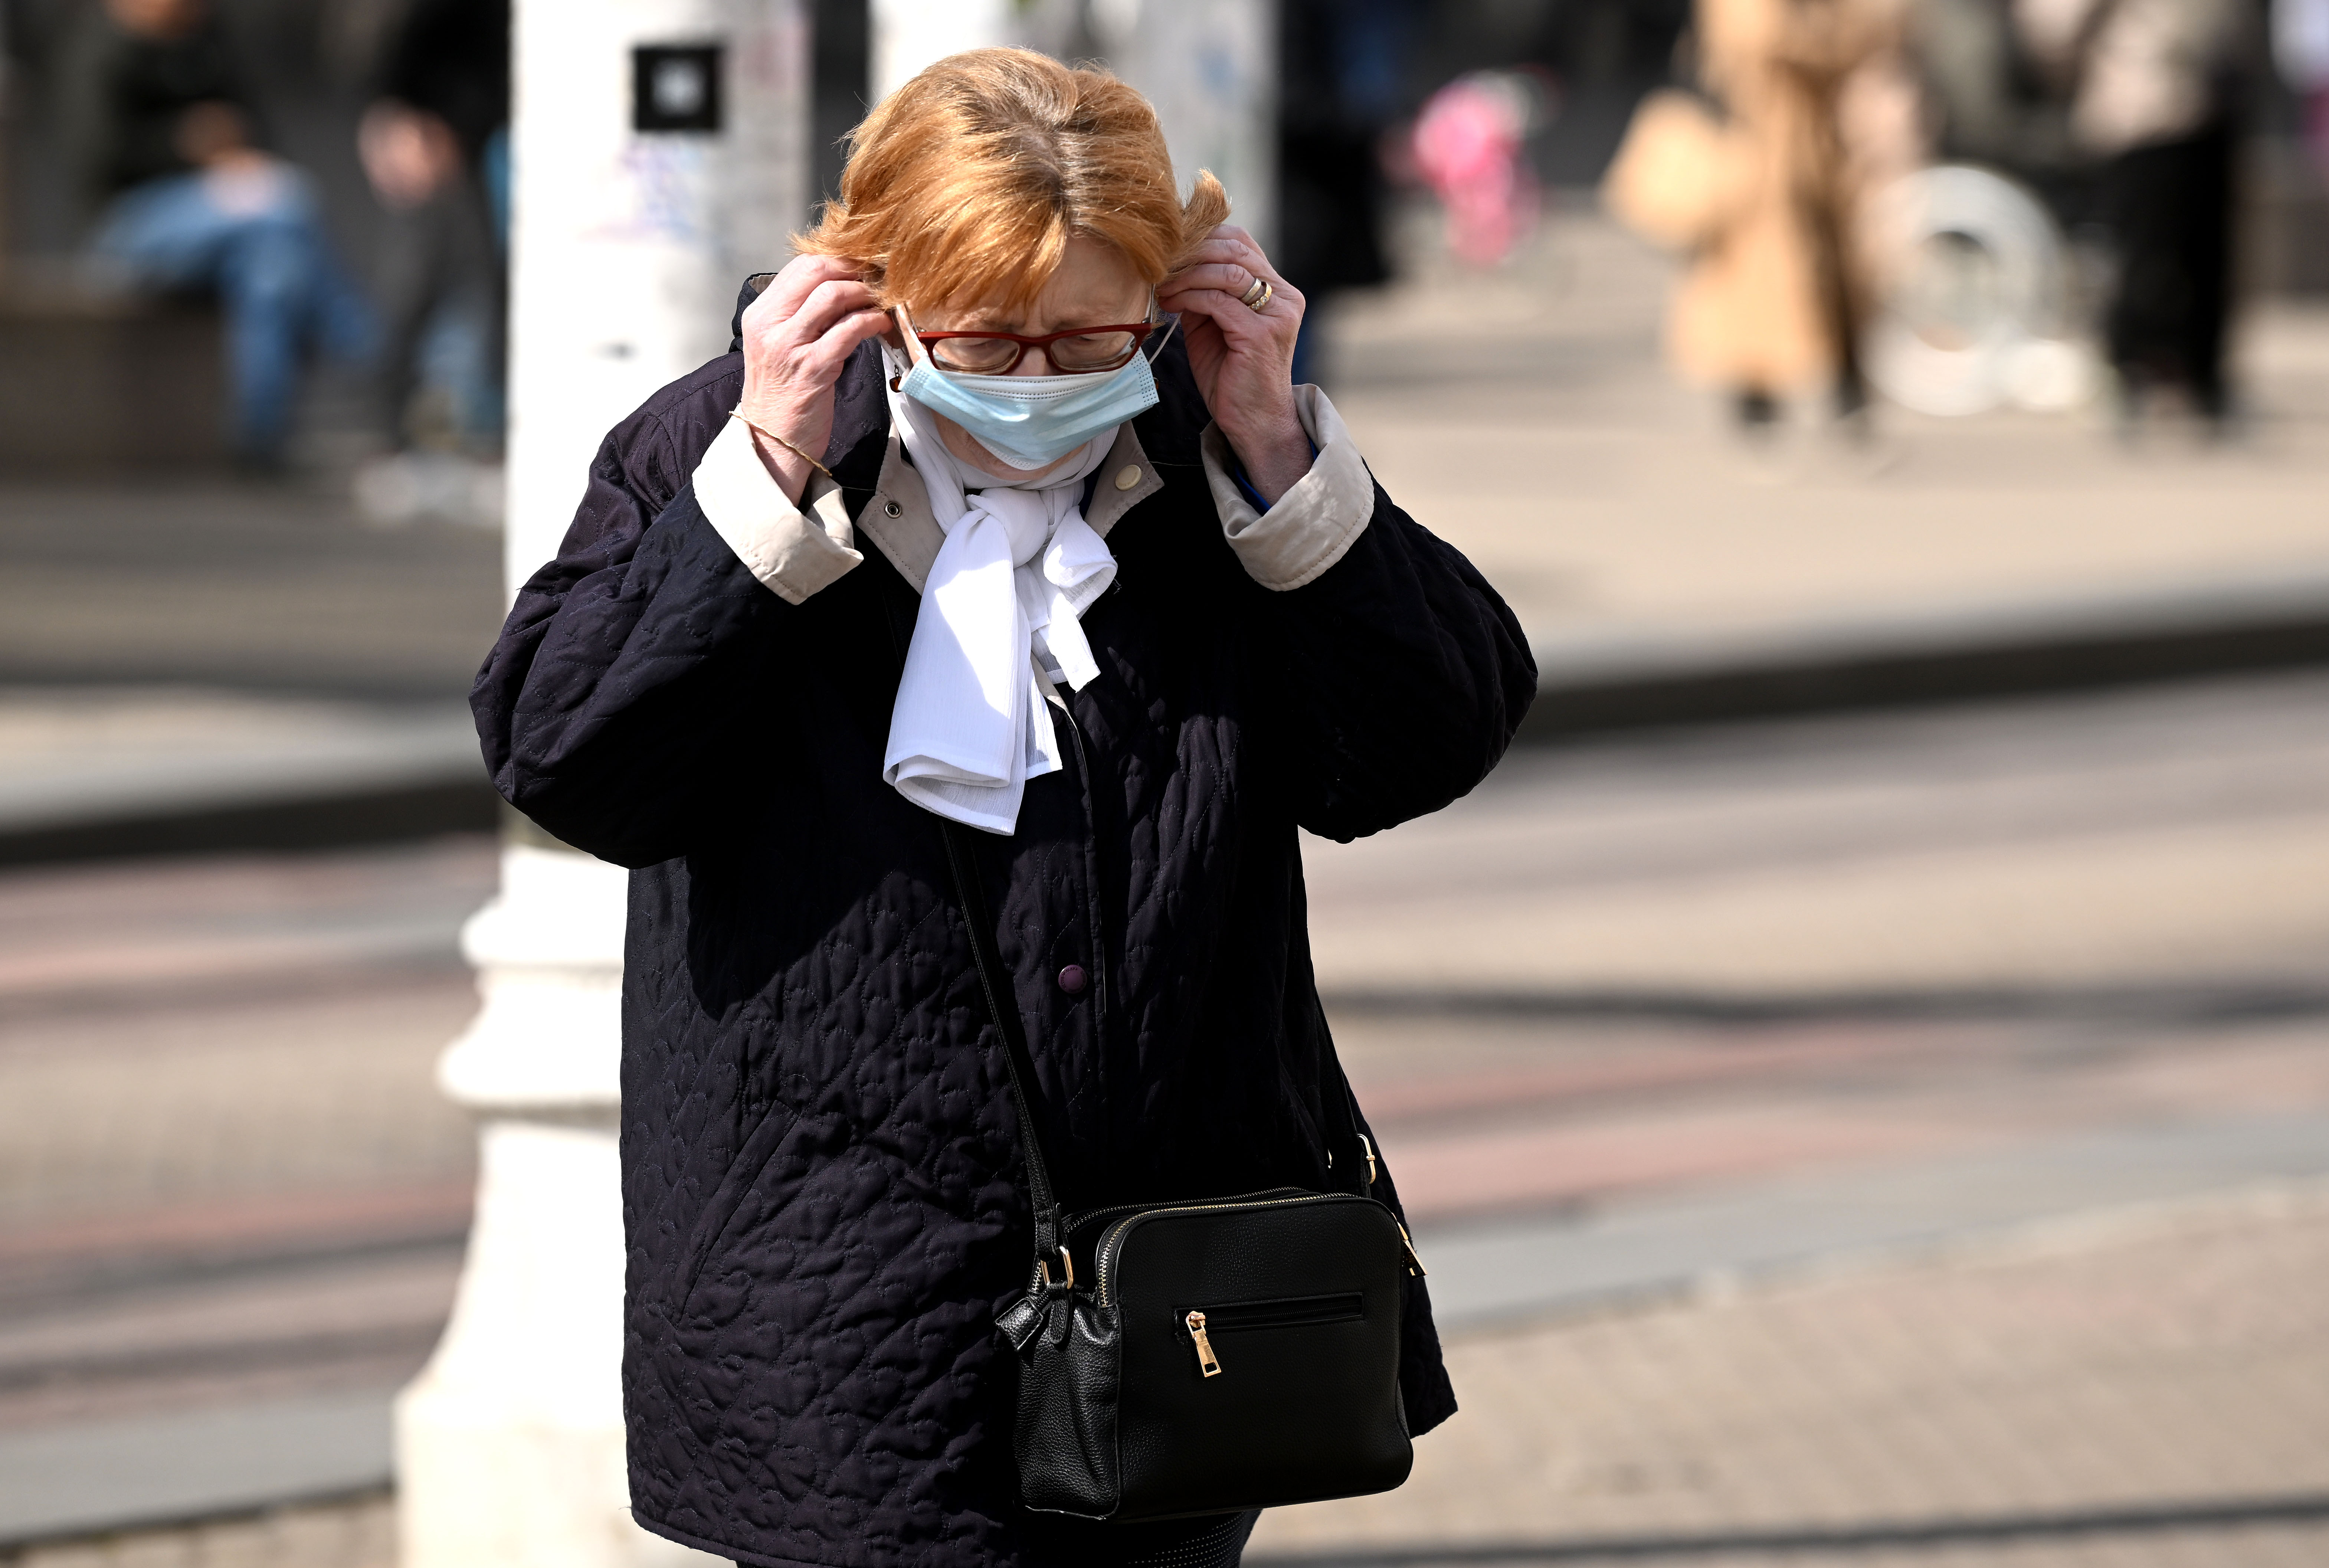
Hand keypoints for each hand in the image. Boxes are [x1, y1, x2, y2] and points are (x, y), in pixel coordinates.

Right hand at [735, 254, 890, 503]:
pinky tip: (881, 325)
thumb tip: (840, 288)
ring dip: (865, 294)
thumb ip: (799, 316)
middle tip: (877, 278)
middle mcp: (770, 324)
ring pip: (833, 295)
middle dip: (853, 269)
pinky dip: (871, 321)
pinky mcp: (813, 367)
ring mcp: (789, 345)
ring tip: (882, 302)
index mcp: (760, 314)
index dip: (838, 259)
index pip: (800, 266)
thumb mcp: (779, 346)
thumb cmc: (782, 395)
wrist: (772, 441)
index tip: (862, 266)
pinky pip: (849, 330)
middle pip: (816, 271)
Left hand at [1156, 225, 1310, 505]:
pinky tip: (1170, 303)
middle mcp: (1285, 297)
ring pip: (1226, 271)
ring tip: (1162, 285)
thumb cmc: (1231, 376)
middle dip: (1190, 252)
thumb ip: (1204, 292)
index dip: (1202, 237)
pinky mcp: (1261, 335)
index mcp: (1278, 289)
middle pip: (1234, 249)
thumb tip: (1171, 264)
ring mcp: (1277, 315)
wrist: (1253, 422)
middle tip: (1159, 263)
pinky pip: (1218, 301)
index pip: (1240, 242)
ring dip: (1186, 274)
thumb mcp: (1215, 325)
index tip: (1168, 250)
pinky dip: (1189, 297)